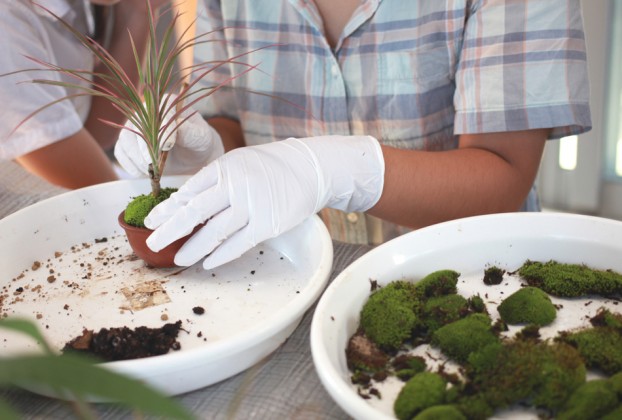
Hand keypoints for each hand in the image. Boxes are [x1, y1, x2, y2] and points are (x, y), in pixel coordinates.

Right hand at [114, 97, 223, 176]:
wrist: (192, 156)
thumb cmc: (198, 142)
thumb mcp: (200, 137)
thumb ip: (190, 132)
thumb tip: (177, 130)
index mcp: (166, 104)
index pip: (159, 113)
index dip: (161, 129)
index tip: (167, 147)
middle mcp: (146, 113)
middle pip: (137, 126)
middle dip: (145, 148)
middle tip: (154, 163)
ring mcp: (135, 128)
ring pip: (125, 140)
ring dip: (137, 158)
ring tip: (151, 170)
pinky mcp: (129, 144)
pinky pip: (121, 153)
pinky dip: (130, 165)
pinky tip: (144, 173)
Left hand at [144, 135, 384, 268]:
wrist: (309, 167)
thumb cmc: (269, 166)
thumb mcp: (239, 162)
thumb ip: (214, 180)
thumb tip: (185, 201)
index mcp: (225, 167)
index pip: (189, 190)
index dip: (168, 208)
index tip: (150, 221)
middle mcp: (236, 185)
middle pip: (195, 211)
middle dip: (170, 229)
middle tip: (153, 243)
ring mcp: (252, 205)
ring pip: (215, 231)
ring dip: (194, 247)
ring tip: (178, 258)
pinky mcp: (268, 223)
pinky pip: (239, 243)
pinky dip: (221, 254)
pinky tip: (207, 262)